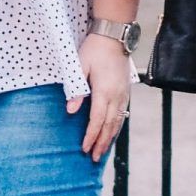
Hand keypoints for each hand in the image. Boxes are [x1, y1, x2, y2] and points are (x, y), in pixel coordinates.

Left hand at [67, 32, 131, 160]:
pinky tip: (112, 134)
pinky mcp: (126, 92)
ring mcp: (123, 94)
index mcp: (104, 91)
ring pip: (118, 122)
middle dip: (101, 143)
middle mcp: (117, 96)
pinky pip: (122, 114)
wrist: (114, 37)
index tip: (85, 148)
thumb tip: (70, 111)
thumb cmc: (94, 49)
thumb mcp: (79, 66)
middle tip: (94, 158)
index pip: (97, 120)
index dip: (91, 136)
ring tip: (103, 152)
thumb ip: (76, 89)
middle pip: (109, 125)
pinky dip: (116, 127)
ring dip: (110, 138)